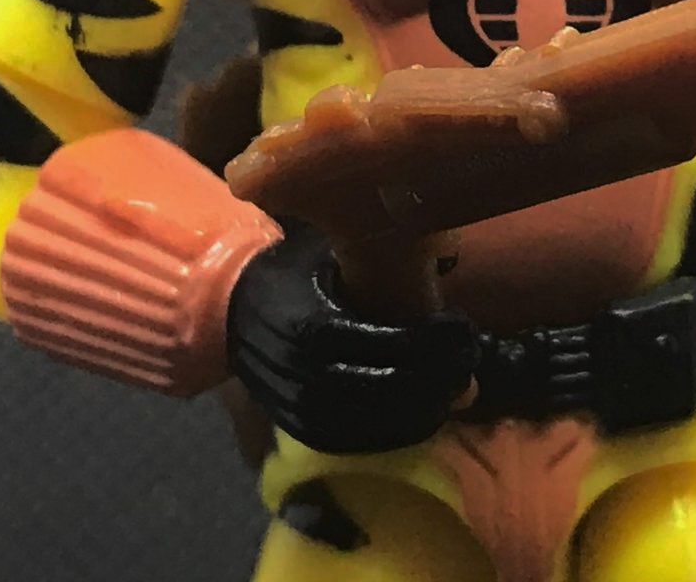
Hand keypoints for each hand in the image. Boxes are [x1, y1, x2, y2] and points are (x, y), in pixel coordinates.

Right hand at [226, 226, 478, 453]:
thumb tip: (446, 266)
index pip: (391, 343)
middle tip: (468, 360)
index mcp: (315, 325)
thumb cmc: (292, 272)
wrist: (228, 309)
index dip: (436, 342)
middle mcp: (305, 372)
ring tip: (456, 386)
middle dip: (440, 377)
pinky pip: (356, 440)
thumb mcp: (329, 254)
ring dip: (426, 408)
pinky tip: (424, 412)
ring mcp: (300, 405)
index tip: (463, 329)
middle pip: (391, 387)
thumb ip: (380, 267)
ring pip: (377, 421)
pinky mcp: (298, 427)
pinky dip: (395, 431)